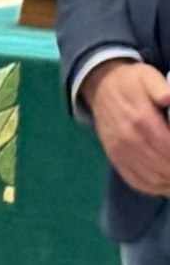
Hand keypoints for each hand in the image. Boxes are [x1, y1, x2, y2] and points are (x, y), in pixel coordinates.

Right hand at [84, 61, 169, 196]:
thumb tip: (168, 97)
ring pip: (151, 176)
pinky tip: (167, 185)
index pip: (168, 145)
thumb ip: (159, 87)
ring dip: (169, 181)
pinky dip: (154, 188)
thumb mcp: (147, 76)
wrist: (101, 87)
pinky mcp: (114, 157)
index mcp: (140, 117)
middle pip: (162, 164)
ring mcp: (119, 150)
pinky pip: (135, 180)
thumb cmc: (132, 82)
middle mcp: (128, 137)